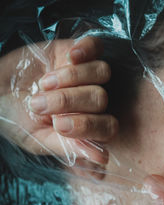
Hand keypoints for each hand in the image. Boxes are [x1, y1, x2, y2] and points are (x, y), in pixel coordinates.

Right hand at [0, 37, 117, 173]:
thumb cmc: (15, 119)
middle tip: (39, 105)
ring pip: (102, 72)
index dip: (87, 125)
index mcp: (87, 124)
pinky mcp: (77, 51)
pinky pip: (96, 46)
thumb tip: (102, 158)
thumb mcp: (38, 139)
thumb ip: (70, 147)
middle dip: (69, 101)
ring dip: (71, 78)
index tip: (58, 125)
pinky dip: (87, 49)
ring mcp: (86, 74)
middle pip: (100, 98)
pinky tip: (72, 56)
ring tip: (43, 84)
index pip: (107, 126)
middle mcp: (91, 100)